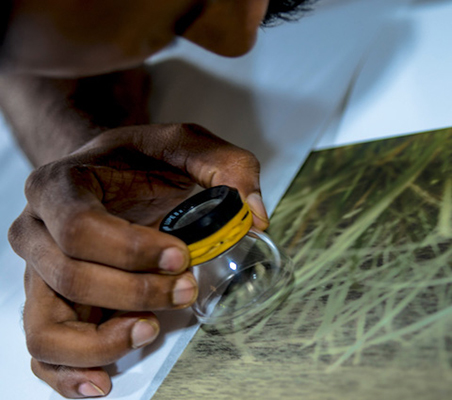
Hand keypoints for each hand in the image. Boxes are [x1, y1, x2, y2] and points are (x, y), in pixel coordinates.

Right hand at [9, 123, 268, 396]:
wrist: (106, 172)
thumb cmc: (138, 161)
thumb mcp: (184, 144)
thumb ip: (226, 166)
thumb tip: (254, 217)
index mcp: (59, 186)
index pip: (80, 227)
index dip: (131, 250)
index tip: (180, 256)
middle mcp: (38, 231)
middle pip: (71, 278)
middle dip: (136, 292)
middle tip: (186, 288)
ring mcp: (40, 273)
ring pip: (47, 329)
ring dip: (101, 342)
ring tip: (150, 329)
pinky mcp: (50, 303)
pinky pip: (45, 352)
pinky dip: (70, 374)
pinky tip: (106, 377)